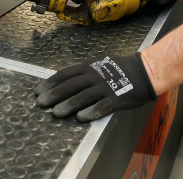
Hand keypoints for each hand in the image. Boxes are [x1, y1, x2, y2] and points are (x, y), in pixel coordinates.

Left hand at [35, 53, 155, 121]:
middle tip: (40, 103)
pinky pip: (101, 106)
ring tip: (56, 113)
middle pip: (70, 86)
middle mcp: (94, 76)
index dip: (50, 83)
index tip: (38, 91)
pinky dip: (90, 112)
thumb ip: (82, 73)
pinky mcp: (116, 99)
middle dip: (54, 95)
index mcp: (88, 67)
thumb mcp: (97, 65)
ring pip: (83, 97)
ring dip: (68, 105)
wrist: (143, 72)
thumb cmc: (118, 69)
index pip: (65, 74)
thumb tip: (62, 83)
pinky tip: (80, 118)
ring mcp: (105, 87)